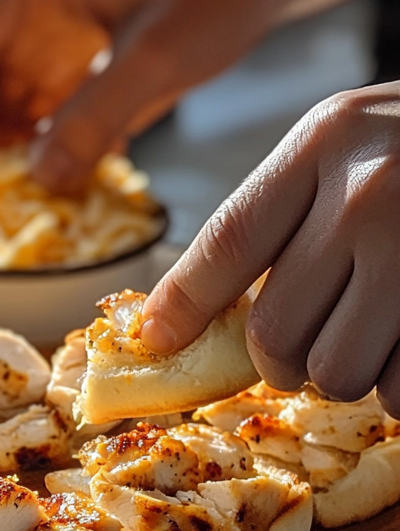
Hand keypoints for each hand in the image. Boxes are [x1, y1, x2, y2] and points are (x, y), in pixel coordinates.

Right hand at [0, 0, 281, 189]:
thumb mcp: (158, 55)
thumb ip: (95, 118)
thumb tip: (40, 178)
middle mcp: (23, 3)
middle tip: (12, 177)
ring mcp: (42, 33)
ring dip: (12, 145)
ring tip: (49, 178)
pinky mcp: (66, 61)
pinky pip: (33, 112)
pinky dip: (45, 143)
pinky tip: (78, 161)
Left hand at [141, 81, 399, 414]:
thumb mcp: (349, 144)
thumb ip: (283, 210)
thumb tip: (191, 307)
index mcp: (325, 144)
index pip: (227, 243)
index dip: (182, 304)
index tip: (154, 339)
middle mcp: (371, 191)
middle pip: (275, 329)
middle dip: (280, 359)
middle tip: (303, 348)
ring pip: (336, 369)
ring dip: (344, 372)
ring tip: (372, 332)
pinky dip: (398, 386)